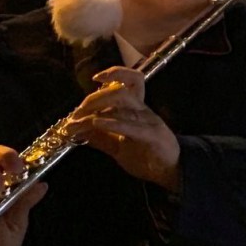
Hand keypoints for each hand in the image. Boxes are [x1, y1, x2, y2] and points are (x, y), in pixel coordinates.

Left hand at [65, 67, 181, 192]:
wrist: (169, 172)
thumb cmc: (146, 158)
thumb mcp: (117, 148)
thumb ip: (100, 138)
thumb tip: (78, 132)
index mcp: (137, 110)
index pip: (132, 81)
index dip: (116, 73)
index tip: (96, 78)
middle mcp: (143, 111)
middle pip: (120, 90)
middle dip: (94, 98)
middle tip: (76, 113)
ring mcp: (149, 121)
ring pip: (124, 100)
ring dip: (98, 106)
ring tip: (81, 118)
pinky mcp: (152, 135)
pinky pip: (130, 125)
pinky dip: (111, 122)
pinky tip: (96, 123)